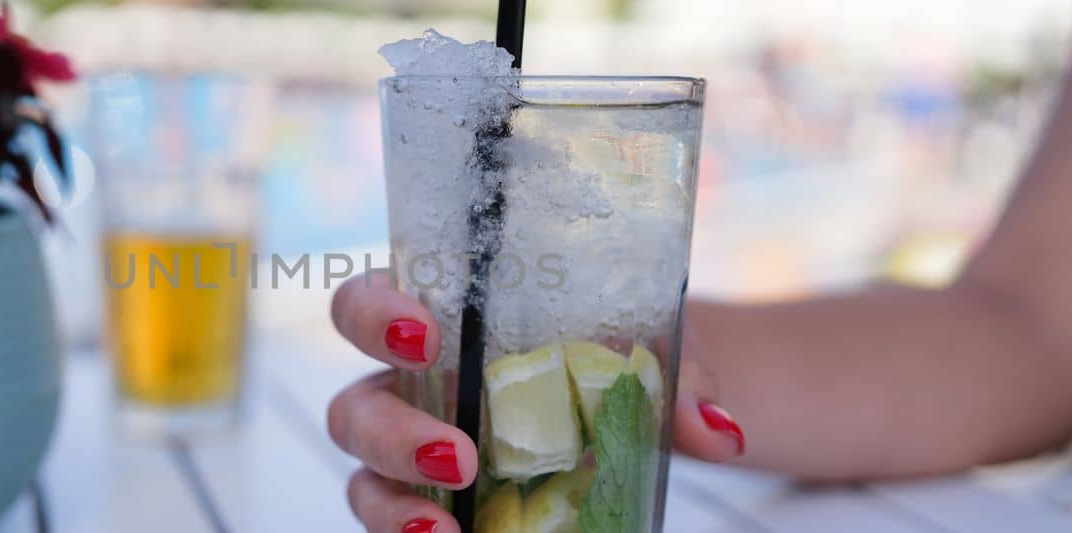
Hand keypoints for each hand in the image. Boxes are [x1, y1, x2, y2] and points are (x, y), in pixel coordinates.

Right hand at [326, 270, 745, 532]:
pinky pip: (401, 524)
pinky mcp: (435, 505)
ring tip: (443, 532)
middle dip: (391, 431)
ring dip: (394, 505)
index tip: (424, 335)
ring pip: (363, 478)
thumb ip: (685, 378)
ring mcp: (415, 452)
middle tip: (458, 454)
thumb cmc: (625, 345)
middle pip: (352, 406)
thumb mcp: (659, 344)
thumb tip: (719, 431)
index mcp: (442, 318)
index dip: (375, 316)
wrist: (646, 398)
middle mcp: (411, 386)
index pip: (367, 304)